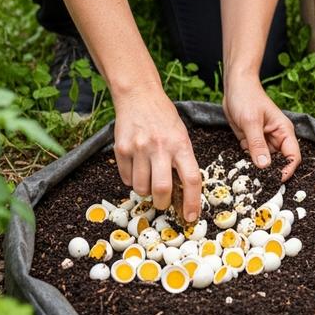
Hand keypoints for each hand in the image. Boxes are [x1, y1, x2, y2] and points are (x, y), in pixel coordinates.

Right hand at [112, 86, 201, 221]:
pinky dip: (132, 180)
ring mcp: (139, 148)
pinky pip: (126, 178)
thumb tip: (181, 193)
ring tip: (149, 178)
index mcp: (181, 145)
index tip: (190, 217)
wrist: (139, 96)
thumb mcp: (181, 136)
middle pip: (162, 189)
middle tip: (163, 201)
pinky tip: (137, 167)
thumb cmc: (164, 119)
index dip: (192, 202)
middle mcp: (160, 147)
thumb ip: (182, 161)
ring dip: (146, 191)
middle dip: (163, 203)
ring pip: (141, 188)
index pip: (191, 179)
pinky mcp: (121, 149)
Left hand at [223, 76, 300, 180]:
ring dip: (256, 165)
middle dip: (269, 170)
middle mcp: (277, 138)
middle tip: (256, 177)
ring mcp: (265, 140)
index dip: (287, 170)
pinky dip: (247, 158)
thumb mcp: (251, 122)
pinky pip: (253, 156)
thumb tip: (265, 167)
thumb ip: (258, 144)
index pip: (293, 156)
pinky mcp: (253, 141)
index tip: (275, 180)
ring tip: (247, 163)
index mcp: (284, 131)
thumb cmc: (247, 98)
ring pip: (265, 161)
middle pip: (279, 162)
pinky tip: (242, 149)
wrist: (235, 86)